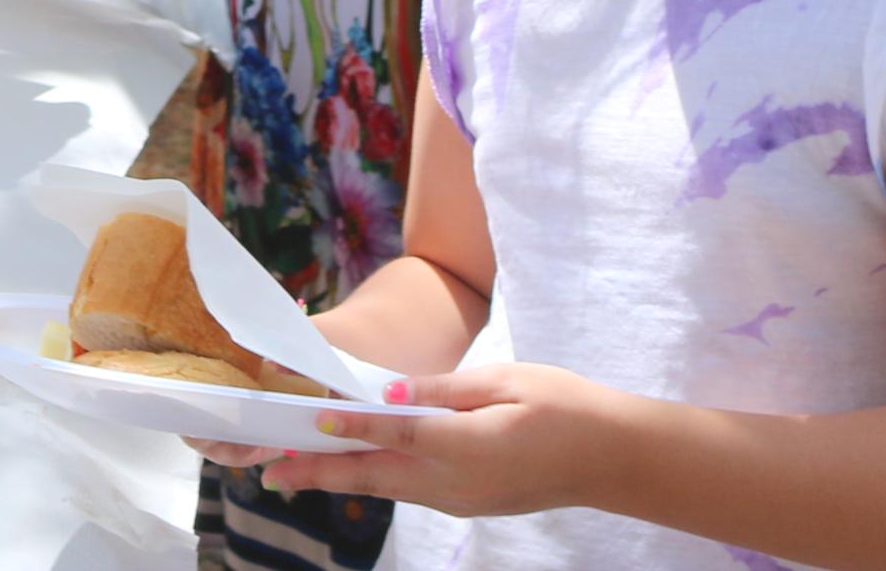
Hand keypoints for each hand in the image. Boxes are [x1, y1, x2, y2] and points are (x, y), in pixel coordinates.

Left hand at [190, 363, 625, 511]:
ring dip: (343, 479)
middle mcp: (457, 483)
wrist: (614, 458)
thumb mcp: (504, 381)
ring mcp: (463, 501)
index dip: (348, 428)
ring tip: (297, 472)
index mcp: (466, 447)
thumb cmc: (565, 406)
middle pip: (376, 477)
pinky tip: (357, 469)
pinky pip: (413, 493)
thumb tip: (391, 392)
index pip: (394, 435)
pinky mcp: (471, 504)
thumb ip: (443, 391)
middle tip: (270, 472)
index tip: (308, 421)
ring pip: (389, 489)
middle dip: (320, 473)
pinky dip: (377, 481)